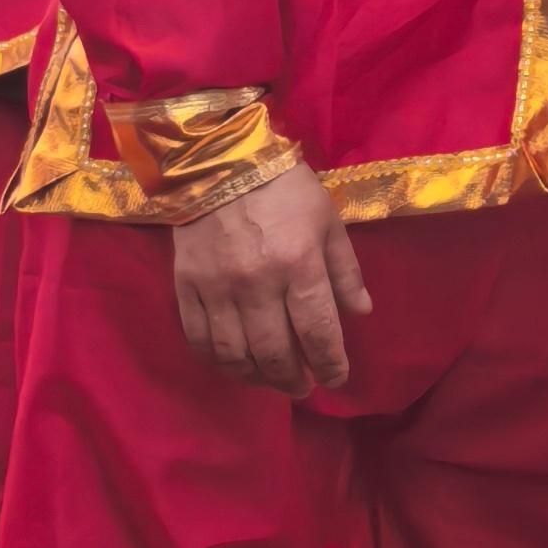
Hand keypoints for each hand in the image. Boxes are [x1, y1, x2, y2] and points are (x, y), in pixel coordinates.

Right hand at [171, 160, 374, 395]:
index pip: (317, 330)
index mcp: (298, 263)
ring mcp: (217, 288)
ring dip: (257, 377)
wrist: (221, 160)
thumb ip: (345, 270)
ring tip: (273, 380)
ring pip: (235, 355)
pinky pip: (200, 340)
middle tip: (304, 386)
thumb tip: (360, 313)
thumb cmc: (285, 189)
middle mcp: (257, 283)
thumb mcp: (327, 220)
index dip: (330, 363)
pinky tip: (236, 364)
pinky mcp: (187, 287)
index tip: (336, 378)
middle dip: (294, 378)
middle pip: (274, 352)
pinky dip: (219, 361)